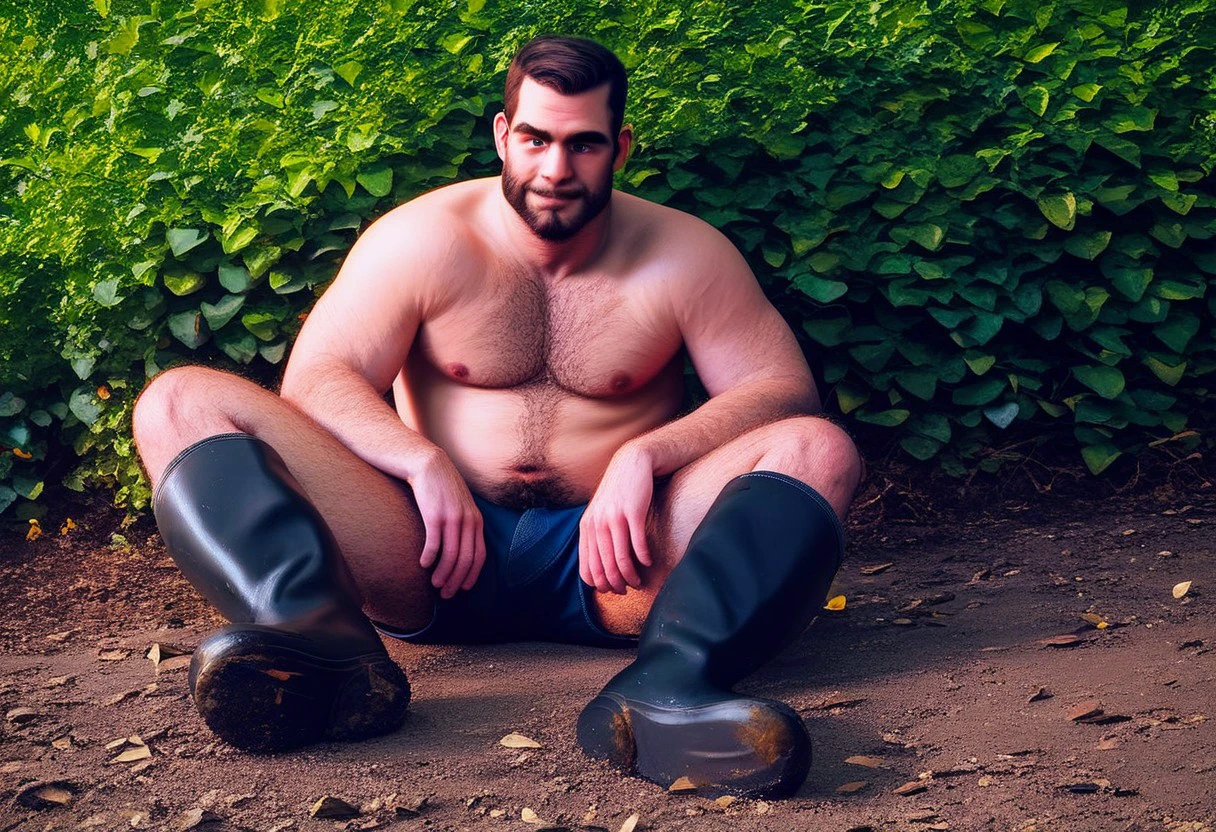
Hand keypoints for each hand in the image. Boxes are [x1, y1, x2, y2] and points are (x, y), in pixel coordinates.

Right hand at [407, 449, 486, 599]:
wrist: (428, 464)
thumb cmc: (442, 488)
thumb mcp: (461, 505)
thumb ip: (464, 524)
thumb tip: (460, 549)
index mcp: (476, 520)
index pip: (479, 555)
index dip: (471, 575)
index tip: (463, 589)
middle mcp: (468, 520)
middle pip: (466, 559)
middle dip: (457, 580)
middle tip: (446, 594)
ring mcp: (452, 517)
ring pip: (451, 555)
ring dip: (443, 574)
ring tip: (434, 585)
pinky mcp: (434, 514)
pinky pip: (434, 543)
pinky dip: (429, 558)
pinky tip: (423, 565)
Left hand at [579, 444, 654, 594]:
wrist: (631, 463)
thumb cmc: (617, 493)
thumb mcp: (600, 513)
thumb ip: (597, 536)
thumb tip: (602, 567)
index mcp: (587, 527)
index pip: (587, 568)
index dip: (599, 585)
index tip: (611, 590)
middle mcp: (597, 524)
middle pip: (605, 567)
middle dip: (616, 585)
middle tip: (627, 590)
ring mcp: (615, 518)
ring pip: (621, 559)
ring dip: (631, 576)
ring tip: (638, 582)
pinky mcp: (633, 512)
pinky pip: (638, 544)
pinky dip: (644, 558)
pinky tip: (648, 562)